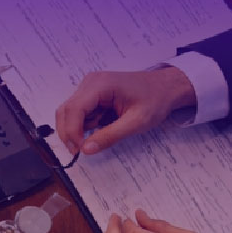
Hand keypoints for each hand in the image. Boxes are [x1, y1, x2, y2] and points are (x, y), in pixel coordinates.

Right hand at [54, 67, 195, 155]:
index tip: (79, 150)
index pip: (73, 109)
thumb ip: (110, 136)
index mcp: (101, 85)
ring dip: (80, 128)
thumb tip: (85, 150)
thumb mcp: (137, 122)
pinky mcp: (91, 92)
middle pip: (66, 111)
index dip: (72, 132)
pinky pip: (79, 111)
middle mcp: (90, 82)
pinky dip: (86, 123)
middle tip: (80, 150)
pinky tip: (104, 122)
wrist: (166, 87)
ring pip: (70, 112)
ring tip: (104, 129)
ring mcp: (89, 86)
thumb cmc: (156, 100)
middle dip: (70, 132)